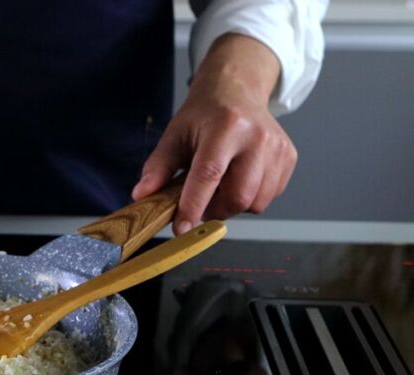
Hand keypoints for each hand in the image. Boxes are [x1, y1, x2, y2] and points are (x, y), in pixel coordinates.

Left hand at [132, 34, 296, 235]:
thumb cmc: (204, 114)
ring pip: (256, 203)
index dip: (193, 205)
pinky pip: (269, 196)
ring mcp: (278, 148)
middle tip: (200, 201)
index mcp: (227, 126)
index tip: (181, 226)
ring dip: (232, 205)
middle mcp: (258, 137)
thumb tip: (143, 195)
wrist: (237, 90)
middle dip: (215, 210)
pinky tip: (238, 178)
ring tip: (219, 185)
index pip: (209, 174)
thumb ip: (158, 167)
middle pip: (238, 196)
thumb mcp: (175, 135)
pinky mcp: (288, 158)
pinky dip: (250, 197)